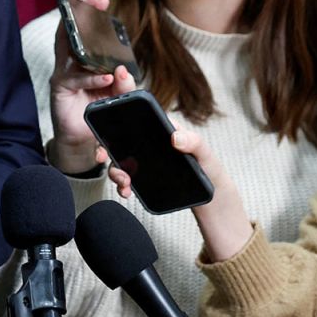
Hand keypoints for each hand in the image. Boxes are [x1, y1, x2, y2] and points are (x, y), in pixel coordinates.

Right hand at [48, 0, 137, 172]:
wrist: (81, 141)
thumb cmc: (96, 114)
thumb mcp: (115, 97)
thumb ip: (122, 85)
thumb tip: (124, 71)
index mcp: (86, 62)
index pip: (89, 34)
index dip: (92, 15)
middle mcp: (72, 64)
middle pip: (76, 33)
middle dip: (84, 13)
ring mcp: (64, 74)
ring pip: (70, 48)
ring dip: (80, 31)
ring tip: (91, 16)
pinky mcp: (60, 90)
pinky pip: (76, 79)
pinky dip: (91, 78)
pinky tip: (104, 76)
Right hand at [103, 126, 252, 262]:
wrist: (212, 199)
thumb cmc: (211, 171)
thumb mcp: (207, 156)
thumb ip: (194, 143)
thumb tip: (174, 137)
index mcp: (164, 129)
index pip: (138, 117)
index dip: (118, 118)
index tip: (108, 129)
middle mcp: (151, 142)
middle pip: (122, 139)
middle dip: (107, 147)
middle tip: (103, 158)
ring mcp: (145, 160)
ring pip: (120, 159)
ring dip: (114, 170)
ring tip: (123, 183)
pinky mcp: (144, 177)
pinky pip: (126, 177)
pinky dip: (121, 184)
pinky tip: (126, 191)